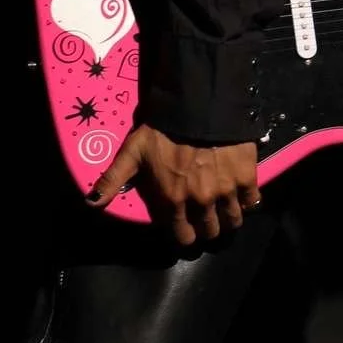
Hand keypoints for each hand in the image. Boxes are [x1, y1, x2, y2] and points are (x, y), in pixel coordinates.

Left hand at [86, 126, 261, 246]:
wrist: (198, 105)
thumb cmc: (162, 129)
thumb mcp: (133, 152)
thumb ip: (113, 179)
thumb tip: (90, 204)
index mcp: (173, 200)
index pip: (182, 236)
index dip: (184, 236)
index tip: (186, 231)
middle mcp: (201, 201)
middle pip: (210, 232)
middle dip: (206, 228)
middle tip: (205, 218)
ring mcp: (226, 191)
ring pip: (232, 221)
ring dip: (228, 219)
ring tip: (225, 210)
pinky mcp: (247, 177)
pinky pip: (253, 202)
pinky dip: (249, 202)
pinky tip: (242, 194)